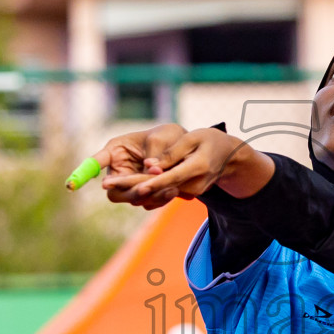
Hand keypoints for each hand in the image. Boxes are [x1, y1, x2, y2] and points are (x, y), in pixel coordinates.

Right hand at [91, 124, 186, 208]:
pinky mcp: (147, 194)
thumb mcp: (160, 139)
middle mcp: (120, 171)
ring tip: (168, 188)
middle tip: (144, 189)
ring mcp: (132, 186)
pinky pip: (149, 202)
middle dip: (130, 192)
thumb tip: (152, 172)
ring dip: (149, 196)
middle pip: (114, 192)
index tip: (73, 184)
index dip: (83, 173)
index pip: (97, 162)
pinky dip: (160, 198)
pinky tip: (173, 190)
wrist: (185, 150)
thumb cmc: (167, 137)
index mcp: (116, 151)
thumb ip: (154, 156)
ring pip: (134, 199)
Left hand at [124, 128, 272, 205]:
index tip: (130, 185)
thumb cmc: (210, 140)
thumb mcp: (193, 138)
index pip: (169, 178)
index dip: (148, 182)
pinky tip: (130, 184)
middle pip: (158, 189)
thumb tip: (150, 166)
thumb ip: (171, 153)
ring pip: (158, 194)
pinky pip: (163, 193)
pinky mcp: (186, 194)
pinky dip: (148, 189)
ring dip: (136, 189)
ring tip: (112, 182)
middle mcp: (193, 184)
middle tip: (105, 183)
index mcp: (197, 167)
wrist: (229, 156)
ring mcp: (191, 192)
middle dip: (130, 187)